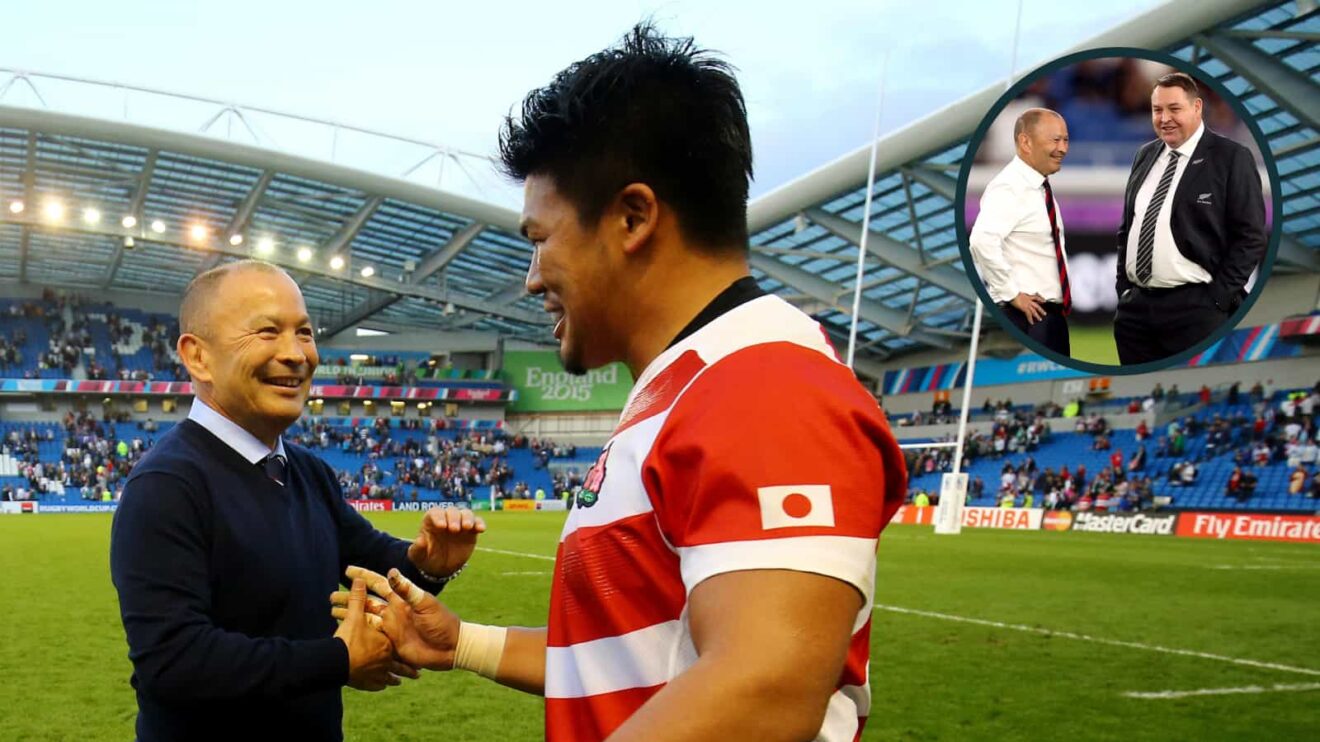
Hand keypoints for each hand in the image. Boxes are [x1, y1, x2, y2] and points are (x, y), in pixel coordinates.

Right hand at [334, 565, 460, 671]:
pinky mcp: (391, 644)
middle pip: (366, 603)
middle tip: (331, 597)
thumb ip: (407, 590)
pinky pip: (370, 638)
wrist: (451, 648)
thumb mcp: (426, 604)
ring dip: (349, 617)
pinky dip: (359, 636)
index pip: (378, 584)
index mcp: (401, 600)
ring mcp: (391, 629)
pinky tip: (347, 635)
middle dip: (349, 599)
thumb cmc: (442, 623)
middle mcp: (393, 612)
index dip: (364, 576)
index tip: (348, 570)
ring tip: (332, 614)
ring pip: (364, 620)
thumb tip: (391, 572)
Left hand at [408, 507, 485, 577]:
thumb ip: (417, 549)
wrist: (440, 568)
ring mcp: (459, 524)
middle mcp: (446, 519)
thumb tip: (420, 541)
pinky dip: (480, 523)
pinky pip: (477, 522)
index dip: (438, 517)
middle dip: (453, 518)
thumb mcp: (418, 556)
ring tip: (467, 527)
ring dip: (467, 518)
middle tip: (454, 529)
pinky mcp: (471, 531)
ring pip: (465, 513)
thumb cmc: (426, 558)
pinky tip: (481, 529)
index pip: (435, 513)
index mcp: (431, 521)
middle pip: (451, 511)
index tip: (441, 526)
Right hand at [1010, 292, 1045, 324]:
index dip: (1040, 299)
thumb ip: (1019, 296)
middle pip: (1037, 306)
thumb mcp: (1018, 294)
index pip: (1036, 297)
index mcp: (1027, 296)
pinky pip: (1028, 315)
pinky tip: (1031, 323)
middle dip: (1041, 310)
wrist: (1012, 294)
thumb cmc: (1013, 293)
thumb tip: (1017, 297)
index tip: (1044, 301)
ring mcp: (1027, 305)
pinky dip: (1030, 319)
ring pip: (1034, 311)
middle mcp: (1028, 300)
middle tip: (1044, 314)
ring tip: (1040, 319)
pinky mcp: (1025, 308)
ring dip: (1037, 316)